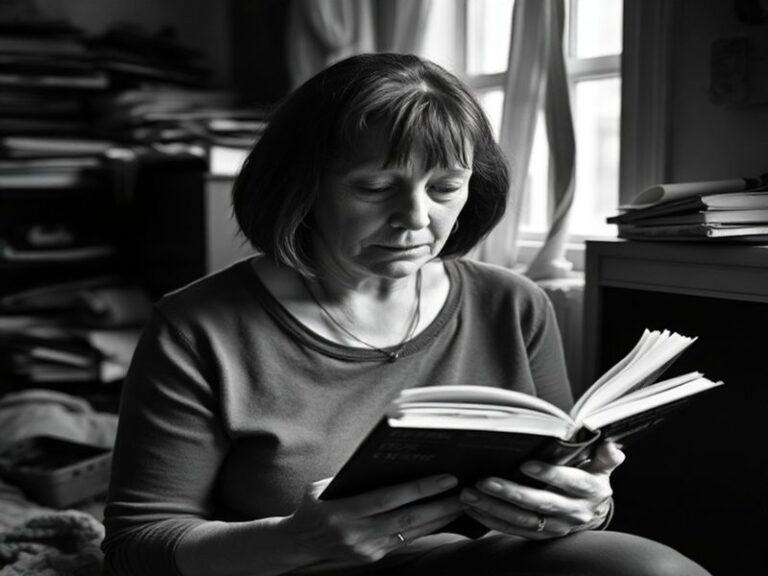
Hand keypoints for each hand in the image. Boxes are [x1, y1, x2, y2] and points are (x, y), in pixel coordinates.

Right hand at [283, 474, 462, 564]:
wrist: (298, 543)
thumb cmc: (314, 504)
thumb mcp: (323, 486)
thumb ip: (353, 477)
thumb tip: (392, 459)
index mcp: (341, 512)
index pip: (388, 498)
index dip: (420, 488)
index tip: (446, 477)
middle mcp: (355, 534)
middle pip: (407, 518)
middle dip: (440, 505)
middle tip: (465, 491)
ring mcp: (366, 549)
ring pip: (411, 531)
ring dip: (440, 518)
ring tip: (462, 503)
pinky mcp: (373, 557)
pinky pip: (405, 540)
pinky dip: (426, 527)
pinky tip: (442, 516)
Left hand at [460, 441, 624, 538]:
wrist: (594, 511)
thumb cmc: (592, 477)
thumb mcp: (603, 465)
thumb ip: (607, 456)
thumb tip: (611, 446)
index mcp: (589, 490)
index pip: (570, 482)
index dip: (549, 474)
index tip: (526, 464)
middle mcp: (573, 512)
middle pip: (540, 503)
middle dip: (510, 493)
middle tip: (484, 481)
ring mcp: (557, 526)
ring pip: (522, 519)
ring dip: (493, 508)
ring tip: (470, 494)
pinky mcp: (541, 535)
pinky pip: (513, 530)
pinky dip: (490, 520)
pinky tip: (472, 508)